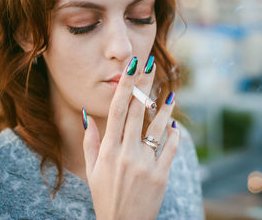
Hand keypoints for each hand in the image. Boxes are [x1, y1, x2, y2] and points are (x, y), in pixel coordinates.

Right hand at [82, 56, 179, 219]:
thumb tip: (88, 115)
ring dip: (165, 109)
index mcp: (108, 150)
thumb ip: (90, 142)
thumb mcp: (91, 170)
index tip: (131, 67)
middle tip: (151, 64)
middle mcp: (126, 154)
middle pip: (137, 112)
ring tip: (171, 95)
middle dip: (144, 85)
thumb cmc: (105, 196)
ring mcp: (145, 165)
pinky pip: (169, 150)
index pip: (117, 110)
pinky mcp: (160, 176)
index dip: (125, 86)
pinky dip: (173, 136)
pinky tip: (174, 126)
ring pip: (157, 128)